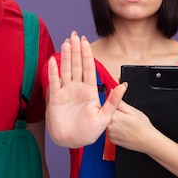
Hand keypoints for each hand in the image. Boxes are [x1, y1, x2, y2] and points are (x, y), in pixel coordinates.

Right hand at [46, 31, 126, 147]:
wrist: (71, 141)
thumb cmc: (88, 133)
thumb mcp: (105, 118)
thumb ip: (113, 101)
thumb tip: (124, 85)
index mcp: (90, 91)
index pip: (89, 68)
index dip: (87, 55)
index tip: (86, 42)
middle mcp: (77, 88)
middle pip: (76, 65)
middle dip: (76, 50)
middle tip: (74, 35)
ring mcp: (65, 92)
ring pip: (65, 70)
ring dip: (65, 56)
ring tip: (66, 43)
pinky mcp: (55, 98)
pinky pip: (54, 81)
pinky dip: (53, 71)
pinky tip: (53, 61)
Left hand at [107, 101, 156, 152]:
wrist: (147, 141)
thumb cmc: (142, 126)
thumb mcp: (132, 110)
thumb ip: (119, 101)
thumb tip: (112, 92)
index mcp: (114, 116)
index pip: (107, 105)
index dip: (113, 104)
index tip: (119, 106)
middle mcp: (109, 126)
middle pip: (106, 114)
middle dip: (114, 112)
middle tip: (125, 116)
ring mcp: (109, 133)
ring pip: (108, 122)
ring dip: (114, 121)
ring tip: (125, 123)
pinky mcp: (111, 139)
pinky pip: (110, 130)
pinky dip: (115, 128)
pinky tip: (124, 129)